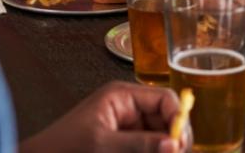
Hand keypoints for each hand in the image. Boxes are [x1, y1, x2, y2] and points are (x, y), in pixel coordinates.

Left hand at [21, 82, 186, 152]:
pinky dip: (152, 151)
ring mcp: (126, 127)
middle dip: (173, 138)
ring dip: (163, 148)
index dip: (178, 118)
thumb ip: (140, 144)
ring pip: (158, 136)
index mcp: (123, 96)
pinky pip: (145, 147)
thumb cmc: (63, 147)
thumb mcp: (104, 144)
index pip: (164, 99)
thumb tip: (174, 144)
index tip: (181, 143)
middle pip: (165, 119)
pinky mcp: (122, 143)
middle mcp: (128, 108)